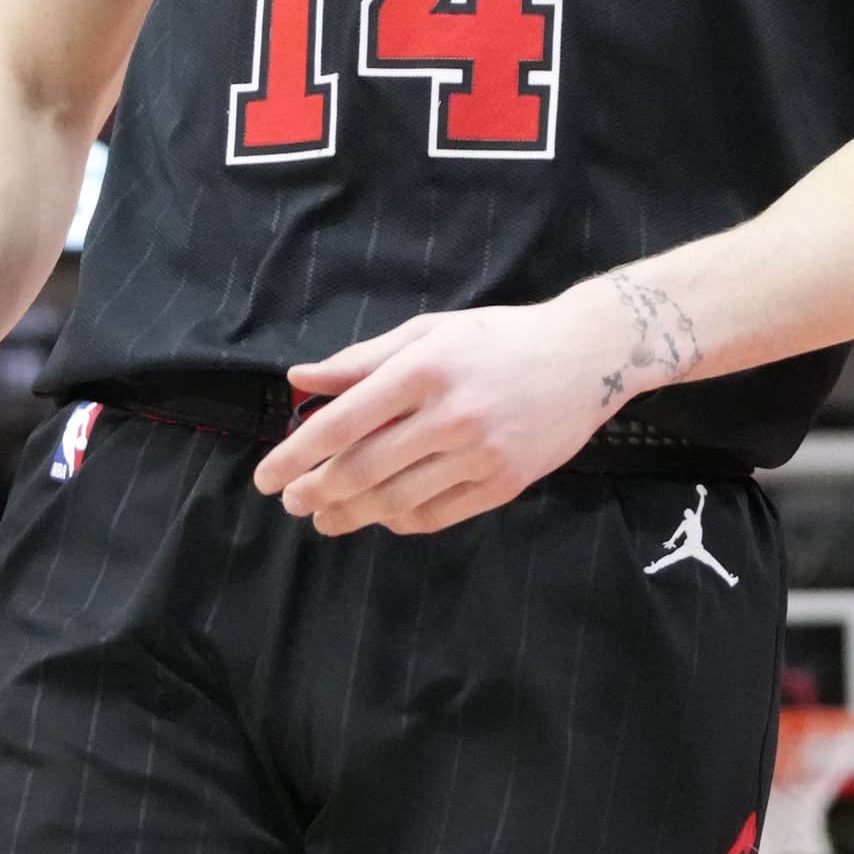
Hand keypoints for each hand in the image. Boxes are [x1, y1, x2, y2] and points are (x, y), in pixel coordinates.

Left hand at [257, 276, 688, 534]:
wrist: (586, 357)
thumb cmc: (497, 338)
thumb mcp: (428, 332)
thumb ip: (361, 360)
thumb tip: (298, 380)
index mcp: (424, 369)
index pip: (343, 421)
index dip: (297, 454)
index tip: (267, 477)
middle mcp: (450, 414)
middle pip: (363, 469)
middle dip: (316, 492)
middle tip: (292, 503)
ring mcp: (479, 454)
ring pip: (395, 500)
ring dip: (349, 515)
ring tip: (323, 519)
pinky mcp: (504, 484)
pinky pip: (436, 516)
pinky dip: (398, 521)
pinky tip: (378, 517)